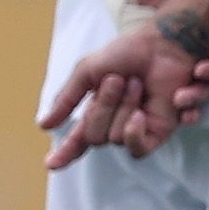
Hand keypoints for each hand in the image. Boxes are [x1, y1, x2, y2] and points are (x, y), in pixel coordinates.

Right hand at [41, 0, 208, 169]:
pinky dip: (136, 132)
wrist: (164, 44)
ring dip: (126, 107)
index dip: (65, 153)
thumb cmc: (128, 53)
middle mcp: (116, 122)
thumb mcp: (88, 71)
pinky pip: (140, 149)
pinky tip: (143, 113)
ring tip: (139, 84)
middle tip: (119, 80)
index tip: (51, 164)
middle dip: (104, 105)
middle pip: (96, 136)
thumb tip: (44, 126)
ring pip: (117, 138)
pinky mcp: (161, 130)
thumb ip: (68, 99)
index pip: (79, 139)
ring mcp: (139, 127)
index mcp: (97, 110)